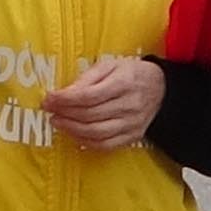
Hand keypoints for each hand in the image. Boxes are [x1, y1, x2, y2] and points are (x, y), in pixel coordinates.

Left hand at [44, 55, 167, 152]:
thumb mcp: (110, 65)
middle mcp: (129, 105)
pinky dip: (86, 142)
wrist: (162, 90)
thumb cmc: (131, 74)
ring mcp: (132, 124)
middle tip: (49, 110)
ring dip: (71, 129)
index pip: (89, 95)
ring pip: (96, 133)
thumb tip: (64, 93)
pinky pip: (106, 145)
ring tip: (57, 122)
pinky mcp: (132, 137)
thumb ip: (88, 77)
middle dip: (64, 114)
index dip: (65, 99)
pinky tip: (74, 134)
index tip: (48, 98)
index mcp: (123, 83)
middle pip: (90, 115)